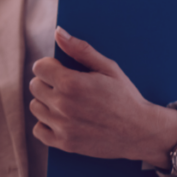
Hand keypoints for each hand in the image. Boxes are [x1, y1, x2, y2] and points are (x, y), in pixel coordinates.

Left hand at [29, 27, 176, 168]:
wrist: (141, 131)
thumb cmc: (126, 97)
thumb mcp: (108, 68)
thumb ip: (80, 49)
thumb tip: (58, 32)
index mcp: (71, 84)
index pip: (39, 67)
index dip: (50, 66)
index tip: (62, 70)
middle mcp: (62, 105)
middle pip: (35, 86)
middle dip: (48, 83)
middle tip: (67, 87)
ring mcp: (62, 127)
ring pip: (35, 107)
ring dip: (46, 103)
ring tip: (66, 103)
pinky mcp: (64, 143)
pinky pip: (38, 130)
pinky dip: (46, 124)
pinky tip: (62, 119)